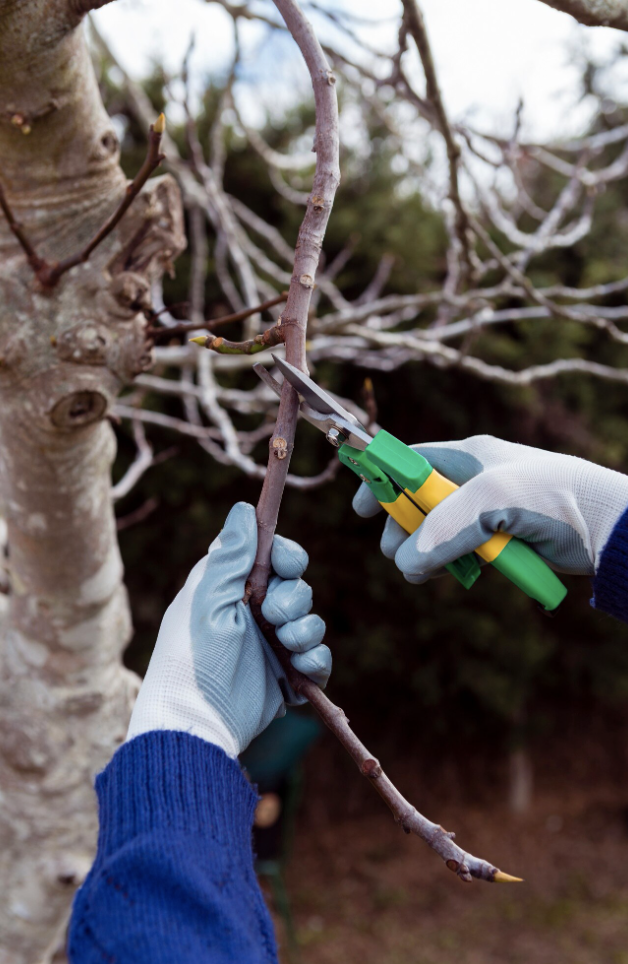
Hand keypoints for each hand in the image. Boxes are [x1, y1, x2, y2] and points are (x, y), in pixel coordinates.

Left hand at [126, 502, 330, 757]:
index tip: (283, 564)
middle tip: (274, 616)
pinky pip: (318, 658)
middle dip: (294, 598)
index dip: (286, 556)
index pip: (273, 557)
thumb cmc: (190, 658)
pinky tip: (300, 667)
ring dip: (305, 630)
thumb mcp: (206, 600)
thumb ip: (229, 556)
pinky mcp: (287, 679)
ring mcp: (271, 648)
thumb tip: (243, 509)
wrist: (195, 726)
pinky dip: (315, 660)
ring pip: (312, 621)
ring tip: (285, 646)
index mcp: (231, 589)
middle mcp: (253, 614)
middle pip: (297, 587)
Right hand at [353, 435, 627, 581]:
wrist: (608, 528)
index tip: (361, 510)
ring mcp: (488, 510)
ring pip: (437, 532)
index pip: (408, 461)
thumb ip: (442, 527)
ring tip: (424, 574)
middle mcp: (474, 479)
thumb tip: (406, 561)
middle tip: (395, 554)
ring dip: (424, 553)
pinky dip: (453, 565)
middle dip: (399, 529)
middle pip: (416, 502)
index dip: (380, 481)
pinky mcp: (503, 538)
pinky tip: (458, 574)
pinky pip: (463, 552)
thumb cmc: (552, 498)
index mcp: (467, 455)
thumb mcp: (491, 501)